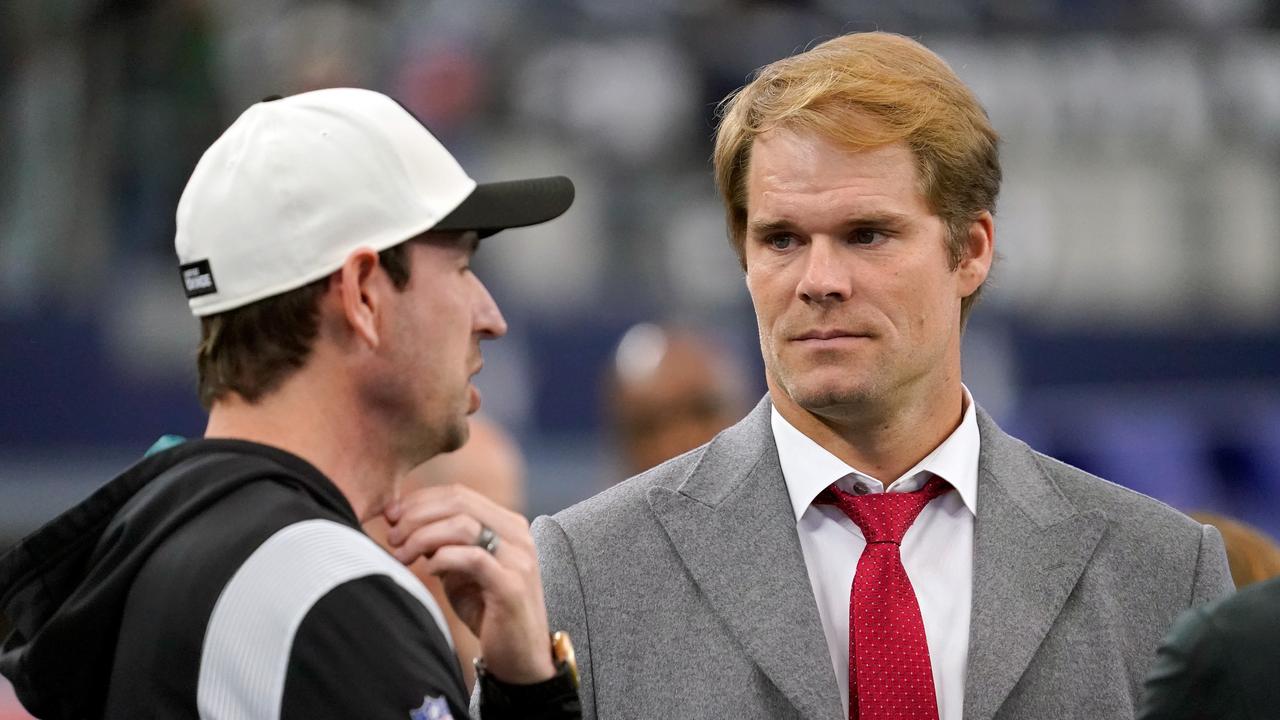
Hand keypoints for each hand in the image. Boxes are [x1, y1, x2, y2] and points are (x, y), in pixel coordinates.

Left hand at [384, 485, 555, 683]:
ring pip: (463, 526)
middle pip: (459, 503)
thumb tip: (403, 523)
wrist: (520, 656)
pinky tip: (428, 569)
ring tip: (402, 554)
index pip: (459, 494)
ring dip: (423, 536)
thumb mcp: (462, 571)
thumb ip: (443, 544)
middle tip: (392, 536)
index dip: (420, 501)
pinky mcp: (512, 585)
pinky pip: (472, 558)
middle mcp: (517, 535)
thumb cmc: (487, 611)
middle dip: (416, 515)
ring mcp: (518, 558)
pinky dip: (443, 558)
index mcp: (507, 524)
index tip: (391, 516)